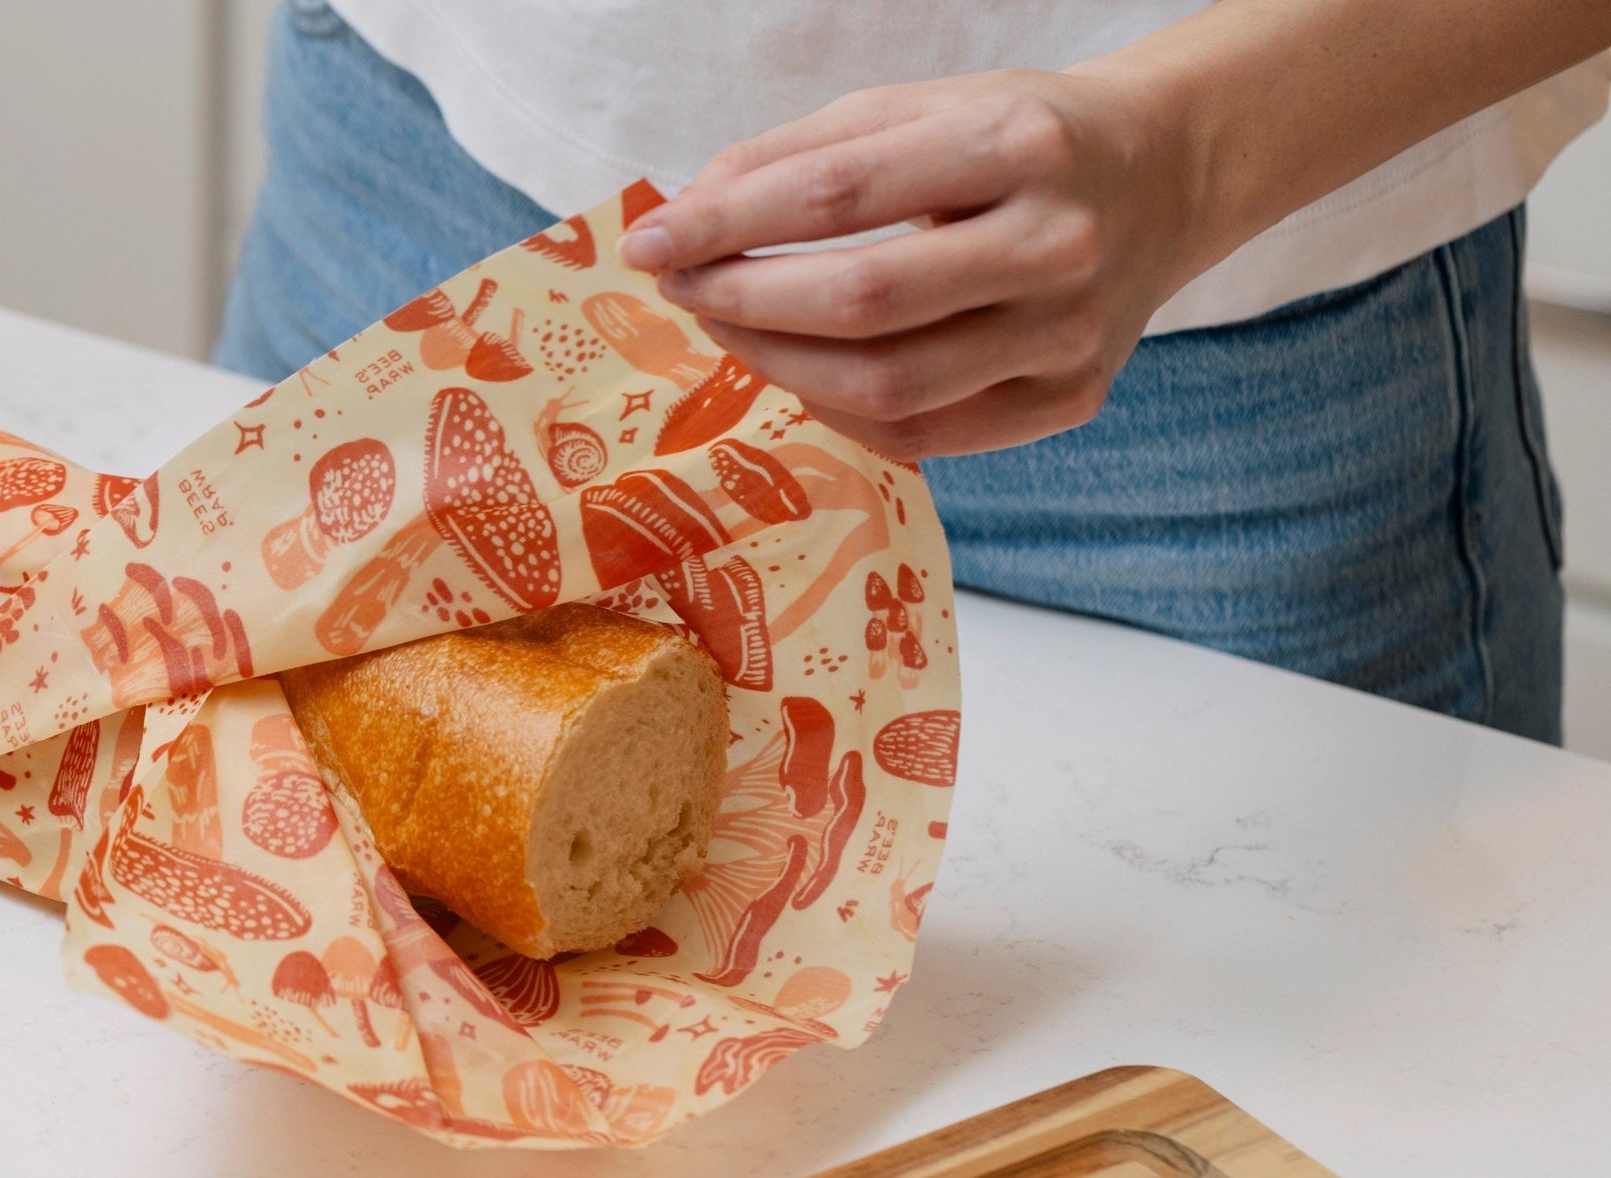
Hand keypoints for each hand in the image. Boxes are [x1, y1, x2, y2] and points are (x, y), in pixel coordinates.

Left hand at [620, 70, 1207, 461]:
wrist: (1161, 179)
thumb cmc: (1015, 140)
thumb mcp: (916, 108)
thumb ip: (796, 156)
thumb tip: (686, 219)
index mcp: (1018, 144)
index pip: (837, 196)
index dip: (727, 226)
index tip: (651, 243)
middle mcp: (1057, 244)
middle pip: (860, 304)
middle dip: (746, 303)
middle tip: (687, 290)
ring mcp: (1069, 335)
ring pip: (886, 388)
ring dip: (780, 367)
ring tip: (735, 330)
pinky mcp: (1068, 399)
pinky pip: (922, 434)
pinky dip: (840, 411)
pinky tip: (805, 371)